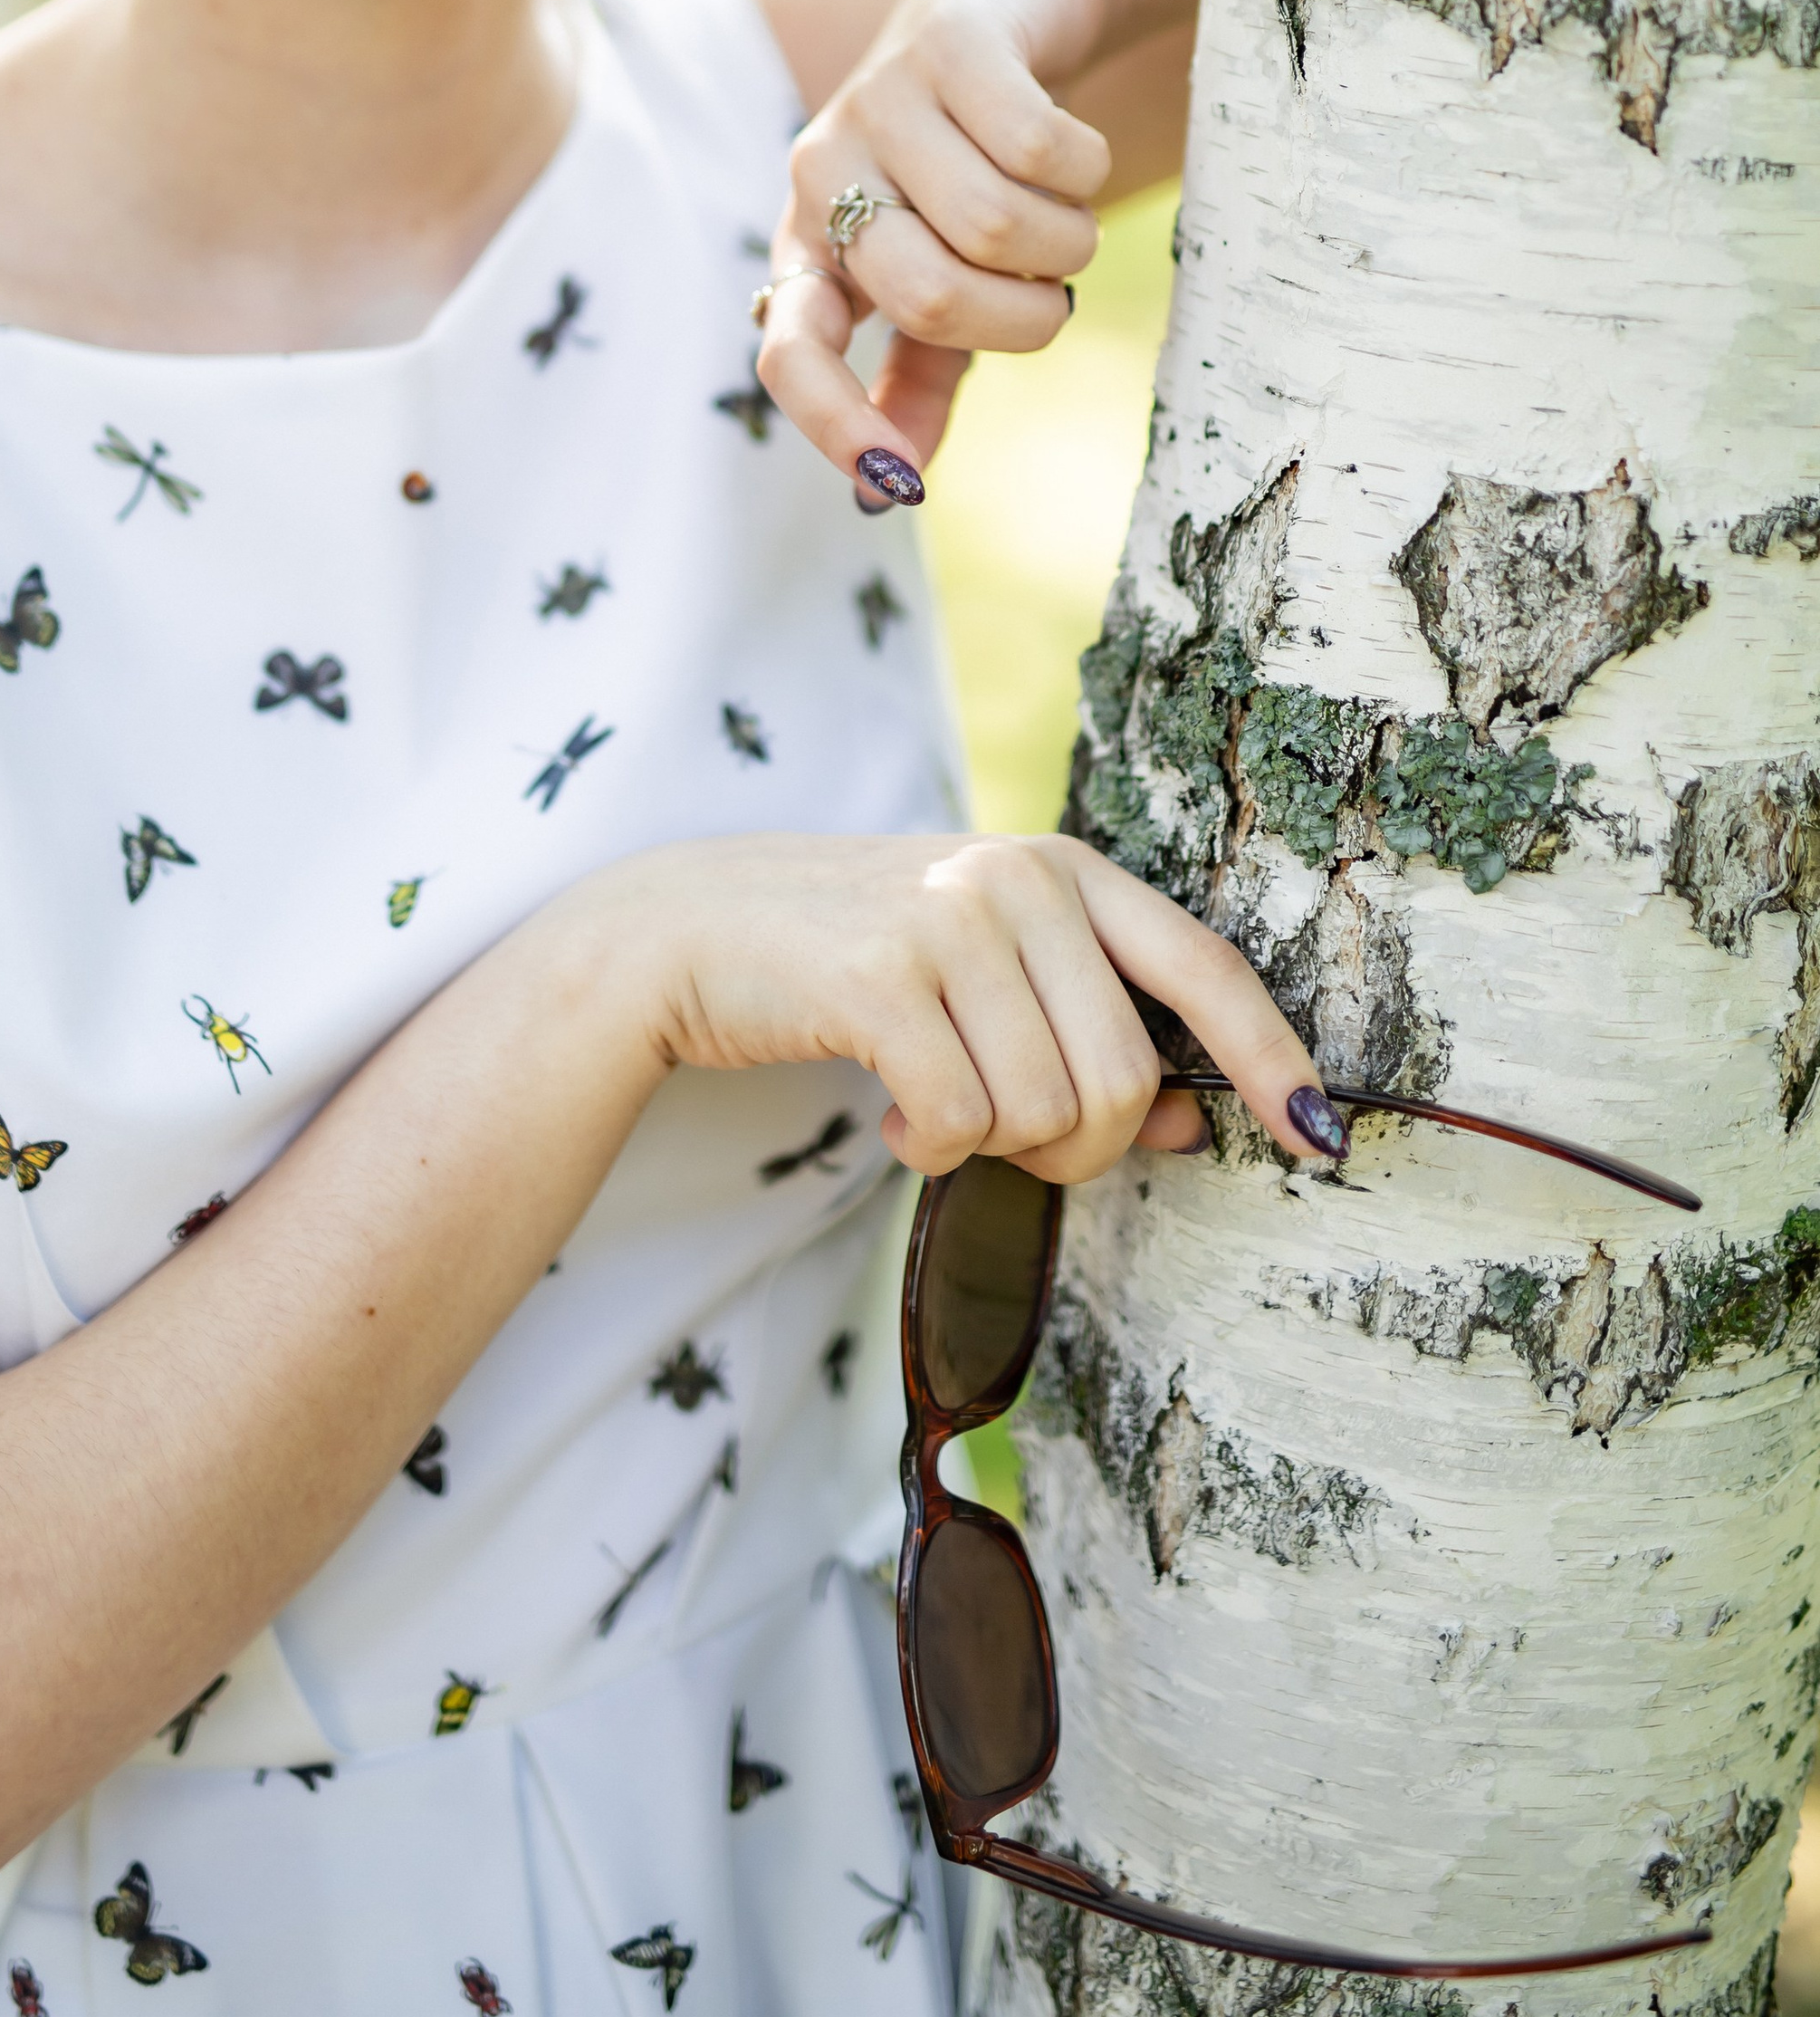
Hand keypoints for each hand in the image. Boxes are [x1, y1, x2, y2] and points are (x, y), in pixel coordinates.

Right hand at [578, 827, 1333, 1183]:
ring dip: (987, 1145)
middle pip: (1122, 1082)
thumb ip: (1090, 1034)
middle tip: (1000, 1135)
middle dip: (1072, 1148)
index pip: (1203, 967)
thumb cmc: (858, 964)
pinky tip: (891, 1113)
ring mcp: (951, 916)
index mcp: (1066, 869)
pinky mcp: (882, 975)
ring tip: (932, 1103)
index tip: (1323, 1134)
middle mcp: (1020, 876)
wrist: (693, 929)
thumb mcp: (988, 976)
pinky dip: (929, 1147)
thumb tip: (1196, 1122)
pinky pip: (960, 1121)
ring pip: (1043, 1113)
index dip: (1272, 1055)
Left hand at [756, 0, 1106, 504]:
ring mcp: (878, 101)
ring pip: (998, 228)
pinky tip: (1072, 148)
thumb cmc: (972, 159)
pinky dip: (1084, 167)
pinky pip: (1040, 148)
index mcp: (812, 243)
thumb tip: (888, 492)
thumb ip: (916, 377)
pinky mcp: (945, 40)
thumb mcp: (940, 273)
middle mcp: (823, 172)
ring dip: (1067, 237)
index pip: (790, 347)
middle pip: (929, 296)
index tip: (894, 476)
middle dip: (1023, 314)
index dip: (832, 415)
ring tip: (1063, 208)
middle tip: (1051, 283)